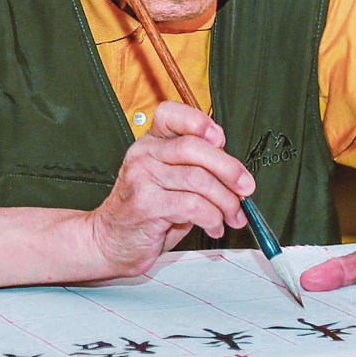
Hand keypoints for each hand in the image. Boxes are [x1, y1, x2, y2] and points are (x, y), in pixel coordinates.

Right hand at [82, 102, 253, 278]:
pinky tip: (214, 226)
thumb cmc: (146, 212)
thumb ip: (194, 168)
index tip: (221, 139)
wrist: (109, 242)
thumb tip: (235, 171)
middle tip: (246, 187)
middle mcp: (143, 155)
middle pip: (194, 147)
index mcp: (149, 143)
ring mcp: (142, 179)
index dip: (199, 121)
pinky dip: (213, 218)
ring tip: (232, 215)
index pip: (170, 114)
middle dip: (229, 168)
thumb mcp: (168, 182)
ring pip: (199, 179)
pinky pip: (194, 206)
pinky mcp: (147, 205)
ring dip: (226, 201)